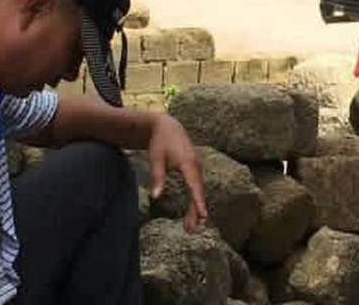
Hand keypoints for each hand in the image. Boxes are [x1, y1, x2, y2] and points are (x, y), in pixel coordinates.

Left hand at [148, 115, 207, 232]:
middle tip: (191, 230)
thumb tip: (155, 197)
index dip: (198, 201)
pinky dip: (195, 201)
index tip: (203, 214)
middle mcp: (196, 165)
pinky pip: (197, 188)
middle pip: (198, 192)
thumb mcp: (156, 159)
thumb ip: (157, 177)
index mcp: (188, 163)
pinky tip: (193, 214)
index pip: (194, 185)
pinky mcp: (195, 170)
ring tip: (190, 228)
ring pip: (199, 191)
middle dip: (196, 211)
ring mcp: (197, 167)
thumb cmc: (160, 143)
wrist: (168, 127)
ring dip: (195, 209)